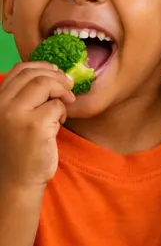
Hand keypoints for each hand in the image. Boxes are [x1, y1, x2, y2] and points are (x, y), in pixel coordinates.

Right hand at [0, 62, 74, 189]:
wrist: (18, 178)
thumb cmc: (21, 148)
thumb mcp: (16, 117)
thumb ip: (25, 97)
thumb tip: (52, 73)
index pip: (20, 70)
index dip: (43, 67)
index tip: (57, 73)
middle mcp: (2, 104)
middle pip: (35, 75)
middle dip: (57, 78)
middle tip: (69, 88)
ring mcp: (16, 114)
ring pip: (46, 85)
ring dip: (61, 93)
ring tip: (63, 108)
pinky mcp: (34, 125)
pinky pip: (57, 105)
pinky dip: (64, 112)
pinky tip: (59, 124)